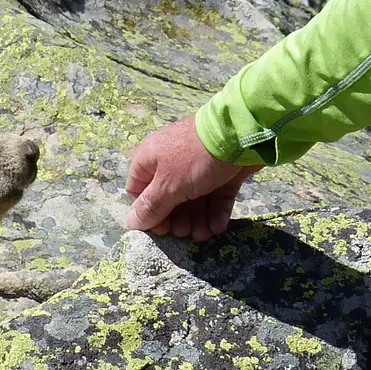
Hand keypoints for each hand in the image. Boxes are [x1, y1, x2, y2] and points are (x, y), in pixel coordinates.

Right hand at [124, 115, 260, 239]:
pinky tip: (217, 227)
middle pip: (168, 198)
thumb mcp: (167, 185)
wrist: (239, 135)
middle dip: (177, 219)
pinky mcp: (221, 173)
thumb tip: (131, 222)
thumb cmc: (194, 159)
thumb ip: (150, 206)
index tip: (160, 229)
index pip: (138, 190)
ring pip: (193, 200)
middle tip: (185, 232)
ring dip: (197, 220)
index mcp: (151, 159)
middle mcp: (172, 163)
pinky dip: (215, 212)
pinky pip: (214, 196)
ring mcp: (198, 167)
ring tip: (204, 234)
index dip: (147, 212)